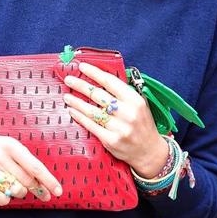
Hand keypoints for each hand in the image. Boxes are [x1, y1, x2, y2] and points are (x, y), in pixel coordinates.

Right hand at [0, 130, 62, 205]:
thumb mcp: (11, 146)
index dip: (48, 181)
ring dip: (22, 193)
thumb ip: (26, 161)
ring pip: (15, 190)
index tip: (58, 191)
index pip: (35, 167)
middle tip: (42, 192)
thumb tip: (43, 182)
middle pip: (27, 180)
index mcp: (11, 146)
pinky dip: (6, 200)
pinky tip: (7, 194)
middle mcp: (0, 158)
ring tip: (19, 187)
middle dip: (37, 189)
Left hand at [63, 62, 168, 178]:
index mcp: (135, 100)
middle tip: (69, 80)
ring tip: (67, 96)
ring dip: (76, 102)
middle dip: (80, 85)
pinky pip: (91, 125)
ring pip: (91, 111)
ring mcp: (119, 128)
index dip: (94, 73)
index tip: (82, 67)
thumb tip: (100, 79)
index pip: (110, 81)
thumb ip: (122, 94)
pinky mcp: (111, 140)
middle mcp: (128, 113)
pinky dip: (79, 117)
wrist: (149, 151)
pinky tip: (72, 111)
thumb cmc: (142, 125)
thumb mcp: (139, 105)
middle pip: (98, 94)